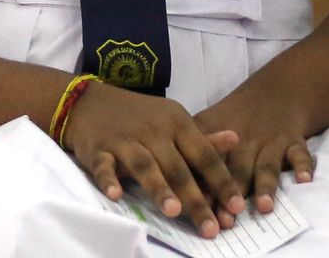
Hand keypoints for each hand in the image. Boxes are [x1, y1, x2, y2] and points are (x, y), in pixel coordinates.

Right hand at [61, 81, 246, 236]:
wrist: (91, 102)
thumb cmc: (140, 117)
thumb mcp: (173, 121)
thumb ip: (202, 137)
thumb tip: (236, 139)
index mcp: (176, 123)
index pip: (204, 155)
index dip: (221, 181)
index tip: (237, 206)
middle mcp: (153, 131)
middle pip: (178, 167)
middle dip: (195, 198)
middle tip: (210, 227)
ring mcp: (125, 140)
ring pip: (145, 166)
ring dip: (159, 188)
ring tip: (174, 212)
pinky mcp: (99, 150)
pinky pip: (104, 166)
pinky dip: (109, 180)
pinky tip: (116, 195)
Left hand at [195, 88, 315, 215]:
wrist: (276, 92)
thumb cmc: (234, 116)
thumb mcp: (207, 121)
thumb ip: (191, 149)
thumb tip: (167, 179)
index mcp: (220, 138)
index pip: (208, 163)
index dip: (203, 185)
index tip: (198, 207)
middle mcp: (245, 141)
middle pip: (238, 170)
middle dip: (232, 193)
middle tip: (228, 219)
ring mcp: (271, 142)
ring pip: (267, 166)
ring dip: (265, 186)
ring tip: (263, 207)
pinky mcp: (294, 141)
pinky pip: (300, 153)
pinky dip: (303, 165)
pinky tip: (304, 180)